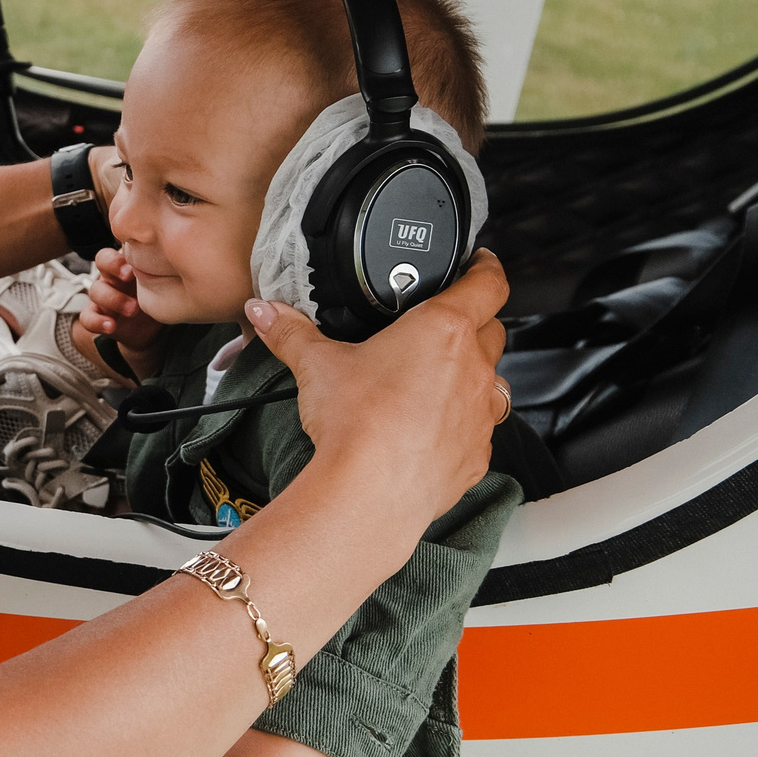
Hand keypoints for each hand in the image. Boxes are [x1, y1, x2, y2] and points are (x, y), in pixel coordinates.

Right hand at [78, 248, 165, 367]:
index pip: (116, 249)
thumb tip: (182, 252)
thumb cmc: (156, 297)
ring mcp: (103, 297)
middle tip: (129, 275)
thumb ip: (165, 267)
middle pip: (101, 261)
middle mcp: (112, 276)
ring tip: (132, 309)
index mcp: (126, 264)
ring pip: (95, 291)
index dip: (119, 256)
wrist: (150, 330)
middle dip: (113, 266)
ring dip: (113, 299)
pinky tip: (111, 326)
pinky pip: (87, 317)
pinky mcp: (99, 316)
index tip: (133, 265)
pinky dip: (97, 322)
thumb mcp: (163, 280)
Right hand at [246, 249, 512, 541]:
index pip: (487, 283)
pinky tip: (427, 429)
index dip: (485, 266)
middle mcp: (473, 368)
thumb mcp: (317, 366)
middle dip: (471, 324)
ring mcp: (481, 413)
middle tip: (436, 329)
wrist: (371, 494)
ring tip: (430, 382)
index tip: (479, 262)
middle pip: (491, 330)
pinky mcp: (477, 453)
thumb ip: (292, 332)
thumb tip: (266, 311)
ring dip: (469, 375)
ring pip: (491, 380)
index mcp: (443, 330)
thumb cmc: (357, 424)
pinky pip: (479, 428)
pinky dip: (461, 423)